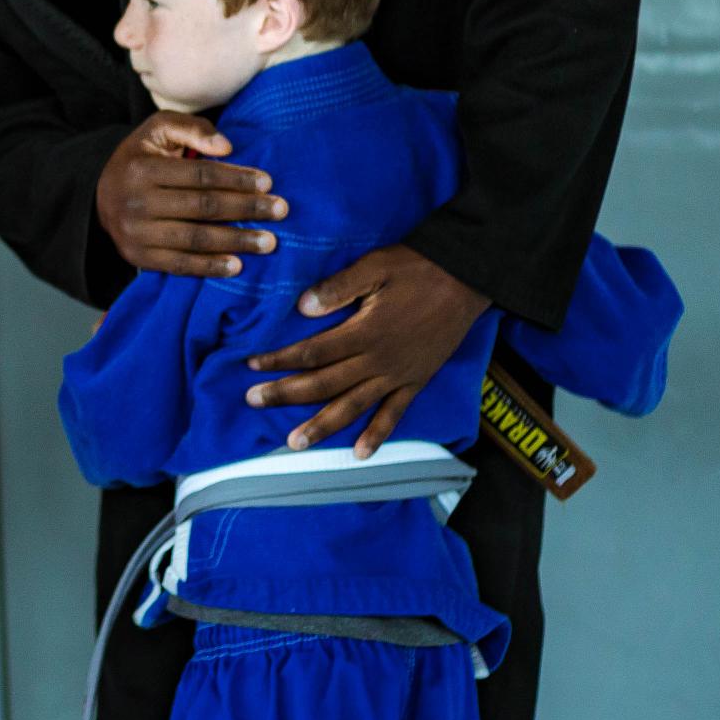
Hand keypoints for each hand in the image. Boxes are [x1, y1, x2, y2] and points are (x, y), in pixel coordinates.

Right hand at [95, 112, 283, 279]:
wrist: (98, 195)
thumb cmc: (140, 158)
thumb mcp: (158, 130)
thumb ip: (192, 130)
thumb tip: (228, 148)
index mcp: (143, 169)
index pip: (200, 175)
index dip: (236, 178)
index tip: (268, 182)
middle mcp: (137, 203)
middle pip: (202, 207)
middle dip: (246, 209)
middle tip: (280, 211)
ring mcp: (136, 234)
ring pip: (195, 239)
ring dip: (236, 242)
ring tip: (268, 242)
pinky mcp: (137, 257)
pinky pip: (179, 265)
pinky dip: (210, 267)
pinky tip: (237, 266)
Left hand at [244, 243, 490, 456]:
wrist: (467, 278)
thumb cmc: (418, 267)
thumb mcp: (375, 266)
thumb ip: (338, 288)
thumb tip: (302, 307)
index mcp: (364, 331)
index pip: (312, 351)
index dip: (280, 360)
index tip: (252, 365)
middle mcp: (378, 360)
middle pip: (324, 384)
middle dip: (286, 394)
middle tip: (253, 401)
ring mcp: (398, 375)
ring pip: (353, 406)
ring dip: (322, 426)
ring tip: (294, 442)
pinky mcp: (417, 381)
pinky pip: (395, 414)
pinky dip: (378, 435)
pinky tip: (360, 453)